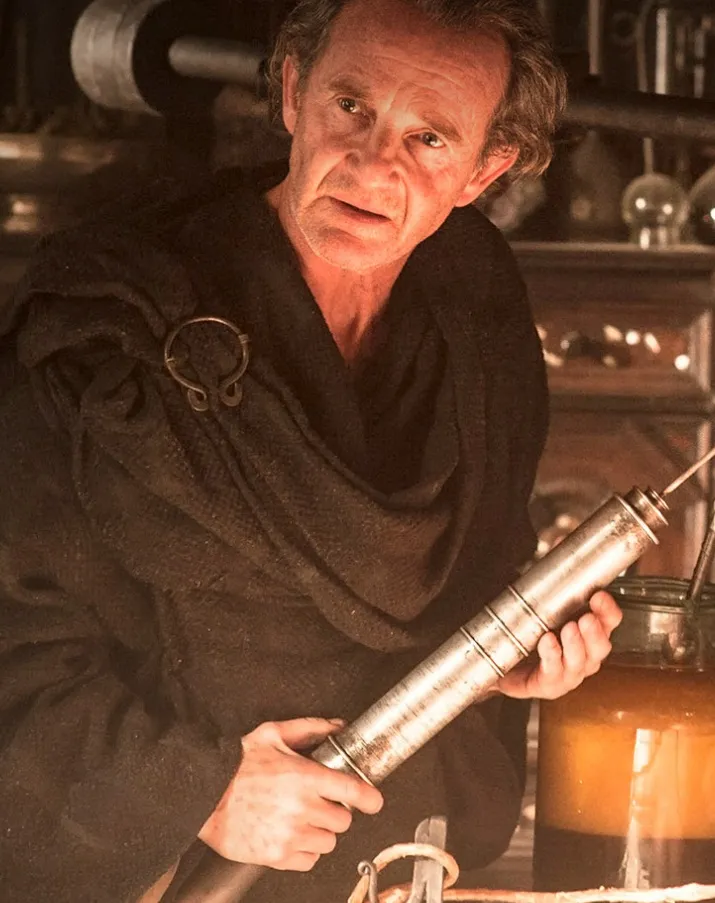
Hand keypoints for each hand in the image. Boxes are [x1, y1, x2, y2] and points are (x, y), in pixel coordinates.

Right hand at [198, 717, 382, 871]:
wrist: (202, 793)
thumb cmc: (237, 764)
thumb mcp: (273, 734)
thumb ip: (310, 728)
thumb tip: (338, 726)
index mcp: (304, 777)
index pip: (353, 790)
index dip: (370, 798)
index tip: (373, 801)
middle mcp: (301, 808)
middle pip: (343, 820)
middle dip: (335, 810)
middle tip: (318, 802)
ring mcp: (289, 835)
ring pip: (328, 842)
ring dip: (320, 831)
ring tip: (301, 818)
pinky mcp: (276, 856)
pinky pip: (309, 860)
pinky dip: (305, 850)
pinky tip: (291, 835)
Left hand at [496, 591, 622, 699]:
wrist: (506, 665)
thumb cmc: (531, 636)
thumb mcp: (546, 609)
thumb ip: (556, 589)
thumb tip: (554, 556)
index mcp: (589, 635)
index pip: (609, 622)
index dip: (608, 611)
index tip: (599, 596)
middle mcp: (585, 656)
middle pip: (601, 647)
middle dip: (596, 632)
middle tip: (587, 618)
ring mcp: (569, 673)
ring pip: (580, 662)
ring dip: (575, 645)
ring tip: (568, 629)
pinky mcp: (549, 685)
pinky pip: (553, 672)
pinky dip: (551, 656)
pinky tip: (547, 642)